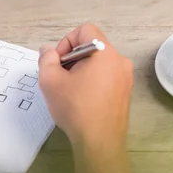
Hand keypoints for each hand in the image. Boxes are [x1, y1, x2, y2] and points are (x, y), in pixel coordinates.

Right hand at [38, 24, 132, 150]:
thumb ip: (46, 59)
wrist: (99, 142)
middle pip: (92, 46)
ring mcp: (125, 78)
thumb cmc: (75, 108)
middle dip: (72, 58)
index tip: (58, 63)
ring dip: (81, 71)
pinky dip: (92, 82)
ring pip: (98, 63)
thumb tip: (48, 50)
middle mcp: (119, 61)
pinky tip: (82, 100)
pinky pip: (106, 77)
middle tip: (60, 78)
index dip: (66, 42)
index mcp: (104, 52)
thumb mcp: (50, 81)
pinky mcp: (125, 93)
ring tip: (69, 91)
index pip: (84, 30)